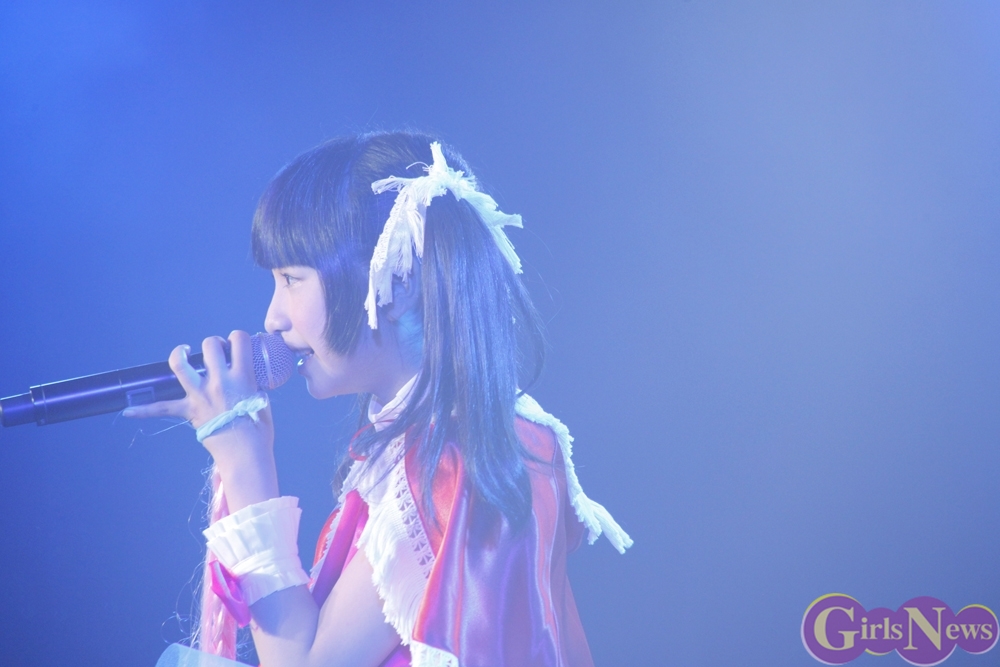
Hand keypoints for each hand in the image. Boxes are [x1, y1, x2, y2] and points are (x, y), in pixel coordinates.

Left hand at [124, 331, 278, 508]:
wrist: (245, 454)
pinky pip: (162, 409)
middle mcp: (219, 381)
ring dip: (180, 354)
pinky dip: (144, 411)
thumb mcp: (262, 401)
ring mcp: (200, 395)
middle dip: (214, 344)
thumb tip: (246, 383)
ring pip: (180, 365)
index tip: (237, 347)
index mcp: (243, 376)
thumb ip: (252, 386)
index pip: (239, 340)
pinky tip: (128, 412)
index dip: (238, 338)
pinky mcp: (189, 411)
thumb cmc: (259, 431)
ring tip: (184, 352)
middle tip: (218, 353)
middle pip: (210, 346)